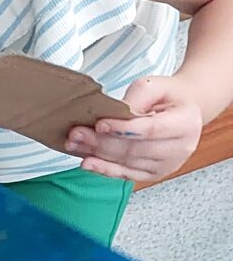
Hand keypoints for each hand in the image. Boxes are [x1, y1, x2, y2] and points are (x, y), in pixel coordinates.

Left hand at [65, 76, 203, 182]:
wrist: (181, 110)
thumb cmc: (168, 96)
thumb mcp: (155, 85)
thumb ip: (136, 97)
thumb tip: (112, 114)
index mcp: (186, 123)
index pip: (151, 130)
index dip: (123, 129)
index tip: (99, 124)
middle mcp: (180, 148)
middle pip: (135, 149)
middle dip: (102, 142)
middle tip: (76, 134)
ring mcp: (167, 165)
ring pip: (127, 163)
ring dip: (97, 155)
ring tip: (74, 145)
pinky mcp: (153, 174)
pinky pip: (126, 175)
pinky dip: (104, 169)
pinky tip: (87, 163)